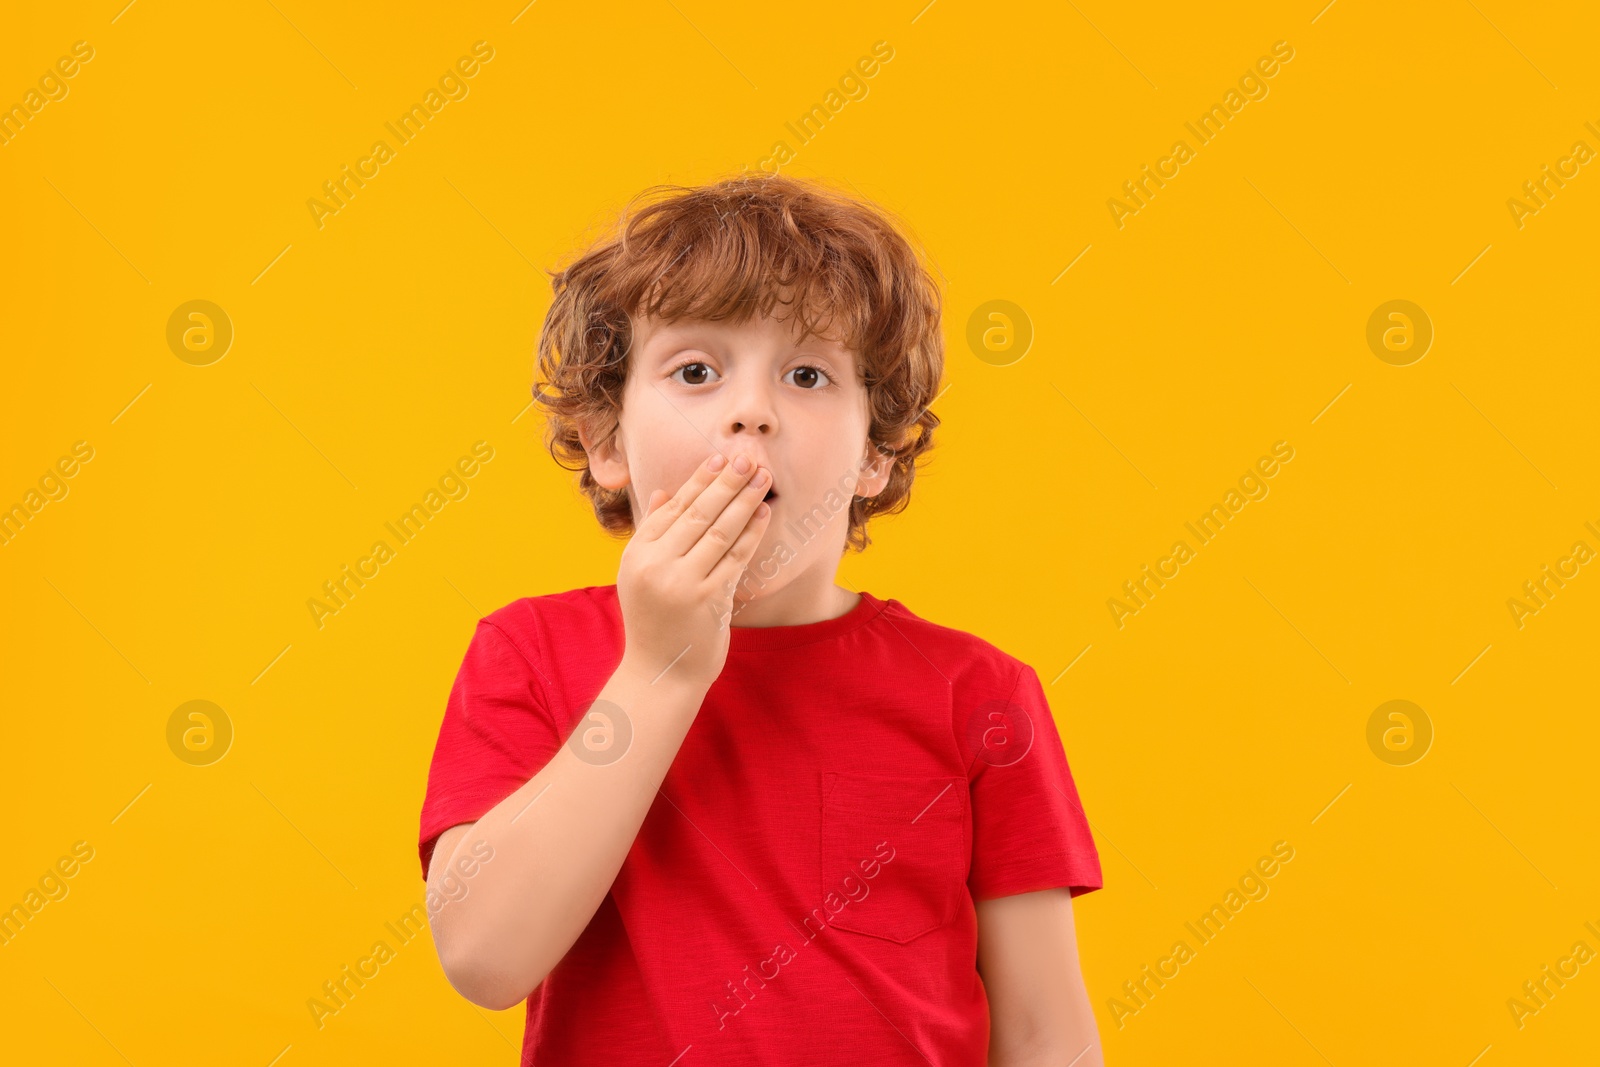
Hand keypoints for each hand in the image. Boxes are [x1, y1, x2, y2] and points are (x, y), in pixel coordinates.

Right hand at [615, 451, 772, 687]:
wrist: (661, 673)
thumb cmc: (655, 622)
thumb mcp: (641, 575)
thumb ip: (652, 533)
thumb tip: (664, 490)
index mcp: (637, 554)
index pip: (672, 508)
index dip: (698, 481)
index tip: (718, 458)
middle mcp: (656, 565)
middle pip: (697, 513)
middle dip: (725, 482)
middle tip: (747, 458)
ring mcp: (682, 582)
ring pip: (719, 531)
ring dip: (744, 501)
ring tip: (763, 478)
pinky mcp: (709, 600)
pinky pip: (735, 557)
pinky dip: (751, 532)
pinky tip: (764, 513)